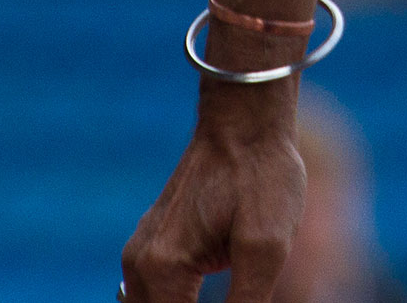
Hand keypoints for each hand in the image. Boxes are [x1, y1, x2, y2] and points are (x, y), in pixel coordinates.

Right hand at [122, 84, 305, 302]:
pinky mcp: (151, 247)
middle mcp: (139, 265)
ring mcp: (140, 255)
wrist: (246, 123)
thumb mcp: (267, 247)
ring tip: (232, 294)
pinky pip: (150, 300)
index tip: (243, 300)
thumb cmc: (261, 176)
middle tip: (241, 294)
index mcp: (164, 269)